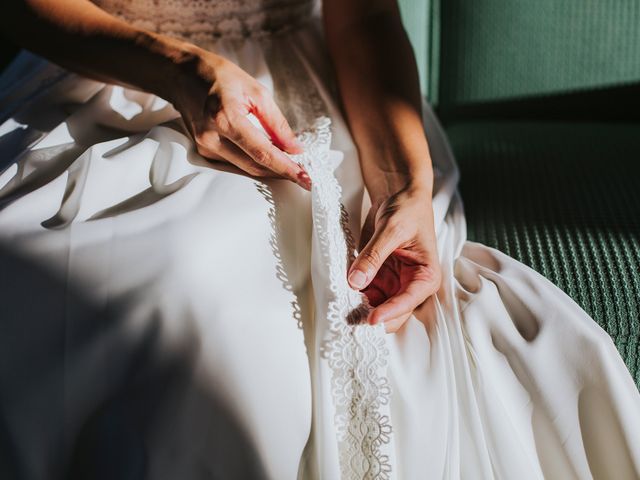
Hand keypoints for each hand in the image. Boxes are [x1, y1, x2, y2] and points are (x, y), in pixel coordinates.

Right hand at [171, 49, 310, 188]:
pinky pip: (235, 164)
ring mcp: (206, 147)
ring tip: (292, 168)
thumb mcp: (255, 91)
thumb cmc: (219, 76)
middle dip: (282, 173)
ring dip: (270, 170)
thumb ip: (276, 123)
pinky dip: (254, 163)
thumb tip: (295, 148)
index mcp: (226, 118)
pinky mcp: (204, 151)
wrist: (180, 75)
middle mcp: (213, 137)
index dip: (287, 168)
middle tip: (306, 177)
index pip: (262, 153)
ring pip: (245, 169)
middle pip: (255, 167)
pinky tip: (269, 159)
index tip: (307, 179)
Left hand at [348, 186, 440, 332]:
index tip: (371, 319)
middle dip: (373, 316)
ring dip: (360, 309)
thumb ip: (374, 256)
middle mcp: (411, 284)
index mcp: (426, 275)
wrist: (400, 196)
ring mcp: (393, 283)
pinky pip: (365, 293)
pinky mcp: (379, 278)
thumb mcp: (391, 229)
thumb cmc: (408, 209)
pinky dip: (353, 296)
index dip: (390, 312)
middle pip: (393, 312)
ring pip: (376, 305)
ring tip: (342, 311)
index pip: (408, 301)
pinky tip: (340, 297)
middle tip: (352, 320)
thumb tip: (356, 281)